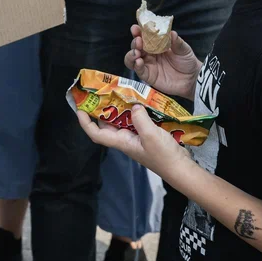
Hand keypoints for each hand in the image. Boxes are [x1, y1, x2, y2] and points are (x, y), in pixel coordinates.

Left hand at [75, 103, 193, 184]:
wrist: (182, 169)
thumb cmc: (164, 156)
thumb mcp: (151, 135)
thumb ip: (139, 119)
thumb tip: (132, 105)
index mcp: (122, 142)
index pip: (97, 134)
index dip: (85, 123)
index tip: (79, 109)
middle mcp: (126, 140)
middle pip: (107, 125)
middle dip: (101, 110)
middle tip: (100, 93)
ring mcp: (136, 138)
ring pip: (121, 121)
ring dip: (118, 108)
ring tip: (118, 92)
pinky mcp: (146, 136)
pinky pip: (135, 121)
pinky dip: (133, 111)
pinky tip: (138, 101)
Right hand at [125, 26, 201, 99]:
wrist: (192, 78)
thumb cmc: (187, 61)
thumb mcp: (184, 49)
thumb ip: (177, 42)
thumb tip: (171, 32)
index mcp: (156, 44)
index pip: (144, 36)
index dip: (138, 31)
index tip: (136, 28)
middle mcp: (149, 54)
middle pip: (136, 46)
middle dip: (134, 42)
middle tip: (138, 40)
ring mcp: (148, 65)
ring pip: (132, 59)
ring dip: (131, 54)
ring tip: (136, 52)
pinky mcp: (148, 76)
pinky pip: (139, 71)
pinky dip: (136, 65)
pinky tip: (139, 61)